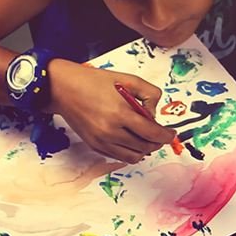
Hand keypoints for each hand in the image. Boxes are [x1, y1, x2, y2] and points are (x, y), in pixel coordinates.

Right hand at [45, 60, 176, 163]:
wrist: (63, 88)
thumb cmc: (95, 81)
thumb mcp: (128, 79)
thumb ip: (149, 94)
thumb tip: (154, 114)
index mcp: (120, 113)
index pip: (152, 133)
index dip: (166, 135)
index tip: (171, 133)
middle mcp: (110, 131)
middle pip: (145, 147)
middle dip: (157, 141)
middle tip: (160, 133)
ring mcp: (101, 141)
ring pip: (134, 156)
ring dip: (145, 149)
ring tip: (146, 137)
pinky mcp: (95, 146)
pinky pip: (120, 156)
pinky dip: (130, 152)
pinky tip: (132, 140)